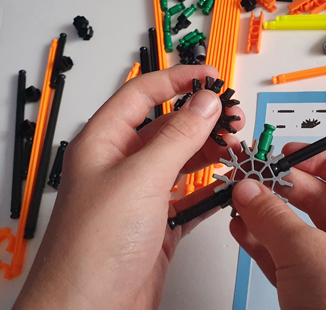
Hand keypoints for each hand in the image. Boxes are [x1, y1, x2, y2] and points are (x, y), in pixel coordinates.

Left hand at [14, 65, 243, 309]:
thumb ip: (177, 137)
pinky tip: (228, 186)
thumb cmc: (91, 251)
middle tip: (232, 117)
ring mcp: (140, 195)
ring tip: (235, 149)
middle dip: (201, 119)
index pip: (142, 94)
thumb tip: (204, 102)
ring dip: (209, 153)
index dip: (177, 79)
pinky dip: (211, 190)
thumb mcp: (141, 179)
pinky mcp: (157, 223)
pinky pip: (190, 196)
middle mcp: (121, 165)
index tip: (209, 75)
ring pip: (181, 160)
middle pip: (167, 127)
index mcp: (104, 143)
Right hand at [230, 145, 325, 309]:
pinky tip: (241, 231)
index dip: (316, 159)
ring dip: (266, 216)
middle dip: (280, 188)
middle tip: (248, 178)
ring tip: (236, 202)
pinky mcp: (317, 294)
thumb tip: (247, 188)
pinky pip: (288, 259)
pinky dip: (264, 244)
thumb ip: (273, 216)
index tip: (282, 155)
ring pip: (298, 230)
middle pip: (318, 199)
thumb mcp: (309, 252)